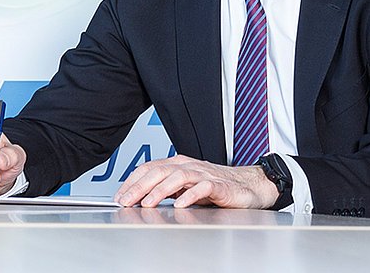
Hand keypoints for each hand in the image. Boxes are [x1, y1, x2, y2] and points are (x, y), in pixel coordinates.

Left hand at [113, 155, 278, 208]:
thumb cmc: (217, 186)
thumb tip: (141, 198)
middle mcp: (189, 166)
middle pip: (159, 171)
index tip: (120, 195)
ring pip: (178, 176)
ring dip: (160, 190)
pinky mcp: (219, 185)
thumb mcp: (185, 188)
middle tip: (127, 200)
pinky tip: (180, 204)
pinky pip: (203, 188)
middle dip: (140, 186)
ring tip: (148, 203)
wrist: (249, 186)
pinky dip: (190, 195)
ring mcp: (204, 174)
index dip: (132, 181)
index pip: (149, 168)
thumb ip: (166, 190)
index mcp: (178, 164)